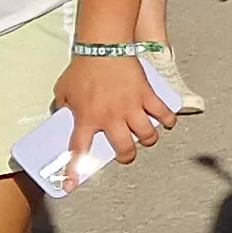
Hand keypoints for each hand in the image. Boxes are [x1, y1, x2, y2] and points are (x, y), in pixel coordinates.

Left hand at [57, 52, 174, 174]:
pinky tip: (167, 122)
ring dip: (147, 140)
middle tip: (125, 154)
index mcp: (88, 118)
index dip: (74, 171)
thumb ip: (65, 107)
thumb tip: (65, 115)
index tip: (70, 185)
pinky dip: (167, 120)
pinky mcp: (147, 95)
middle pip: (125, 149)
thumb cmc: (82, 68)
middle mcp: (111, 118)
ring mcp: (132, 107)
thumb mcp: (64, 90)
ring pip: (147, 136)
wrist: (104, 46)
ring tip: (145, 137)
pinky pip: (163, 113)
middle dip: (126, 157)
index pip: (79, 150)